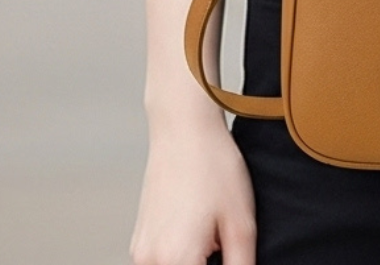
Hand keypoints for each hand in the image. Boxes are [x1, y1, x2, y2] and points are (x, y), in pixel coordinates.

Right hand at [130, 117, 255, 264]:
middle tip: (224, 244)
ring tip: (214, 239)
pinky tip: (199, 236)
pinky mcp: (138, 242)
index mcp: (177, 260)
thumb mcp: (241, 223)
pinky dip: (181, 259)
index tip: (233, 256)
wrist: (183, 128)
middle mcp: (150, 262)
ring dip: (194, 263)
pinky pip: (161, 264)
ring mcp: (140, 253)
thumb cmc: (213, 166)